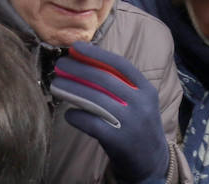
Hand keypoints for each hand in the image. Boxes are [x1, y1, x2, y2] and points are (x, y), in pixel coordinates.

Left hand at [51, 42, 168, 183]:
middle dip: (78, 69)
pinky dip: (76, 116)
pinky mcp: (118, 140)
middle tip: (59, 65)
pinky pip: (90, 122)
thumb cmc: (138, 125)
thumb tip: (85, 61)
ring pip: (94, 99)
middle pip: (103, 79)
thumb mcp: (139, 102)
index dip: (97, 54)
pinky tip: (69, 113)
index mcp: (147, 90)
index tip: (76, 47)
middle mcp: (141, 104)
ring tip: (56, 84)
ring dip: (70, 89)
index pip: (120, 64)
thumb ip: (120, 85)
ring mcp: (130, 122)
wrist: (152, 162)